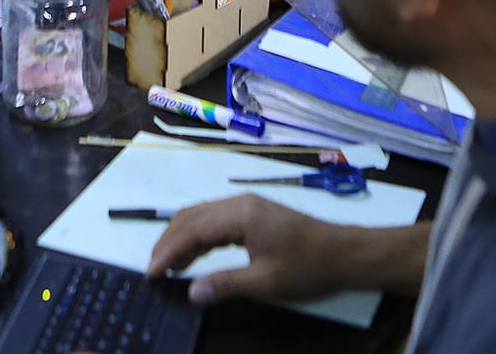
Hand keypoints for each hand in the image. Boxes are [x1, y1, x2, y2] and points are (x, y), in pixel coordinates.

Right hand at [146, 196, 344, 305]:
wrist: (345, 253)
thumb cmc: (308, 266)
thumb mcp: (266, 281)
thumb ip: (226, 284)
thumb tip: (192, 292)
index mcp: (241, 214)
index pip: (193, 230)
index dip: (168, 251)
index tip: (151, 273)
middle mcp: (240, 203)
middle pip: (192, 217)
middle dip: (168, 242)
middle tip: (153, 269)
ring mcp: (247, 206)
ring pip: (202, 216)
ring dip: (181, 238)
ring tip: (167, 266)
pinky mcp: (254, 214)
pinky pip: (215, 220)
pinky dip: (198, 237)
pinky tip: (193, 256)